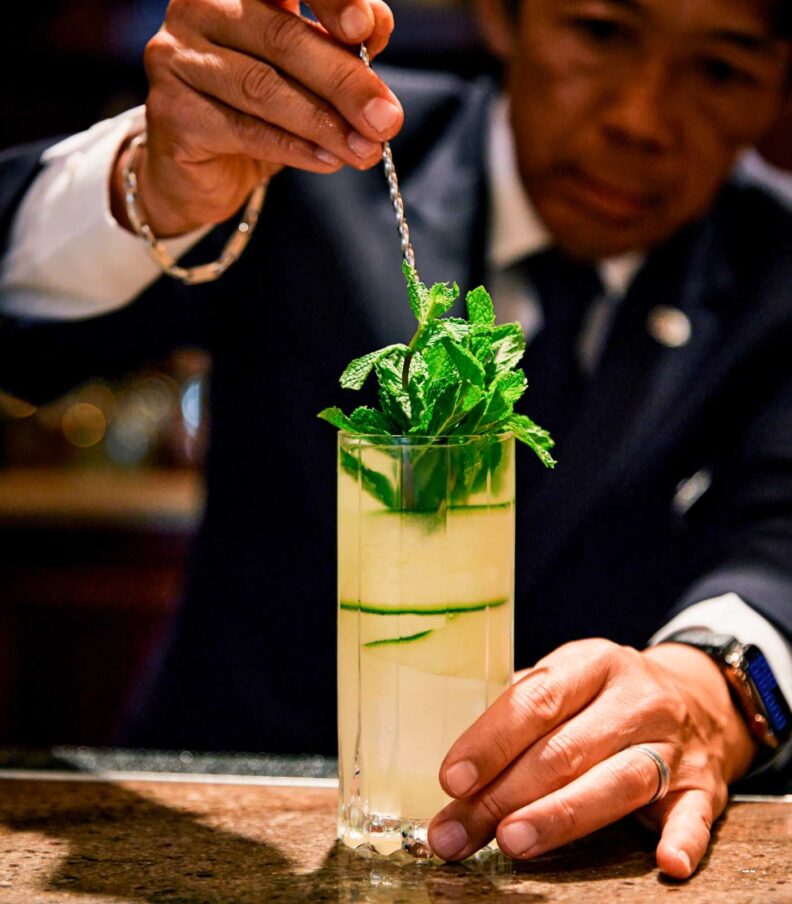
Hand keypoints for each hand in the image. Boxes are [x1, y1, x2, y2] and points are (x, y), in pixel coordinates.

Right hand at [111, 0, 400, 235]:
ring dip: (324, 123)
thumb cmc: (259, 110)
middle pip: (282, 38)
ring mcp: (177, 57)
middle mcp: (199, 8)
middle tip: (386, 119)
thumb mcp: (306, 72)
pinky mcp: (171, 112)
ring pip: (264, 88)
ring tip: (365, 150)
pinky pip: (244, 129)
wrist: (201, 169)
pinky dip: (294, 148)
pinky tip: (329, 160)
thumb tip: (376, 27)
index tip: (365, 29)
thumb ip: (338, 43)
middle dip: (344, 82)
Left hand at [428, 639, 757, 878]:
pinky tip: (665, 861)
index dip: (491, 741)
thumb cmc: (607, 696)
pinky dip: (683, 838)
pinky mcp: (704, 787)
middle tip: (458, 830)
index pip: (536, 700)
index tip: (453, 779)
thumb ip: (521, 710)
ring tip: (513, 841)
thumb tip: (461, 766)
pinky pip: (696, 814)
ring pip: (616, 782)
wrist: (698, 697)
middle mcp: (635, 699)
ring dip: (561, 816)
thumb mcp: (568, 678)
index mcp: (592, 663)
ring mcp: (672, 744)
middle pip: (565, 750)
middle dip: (504, 795)